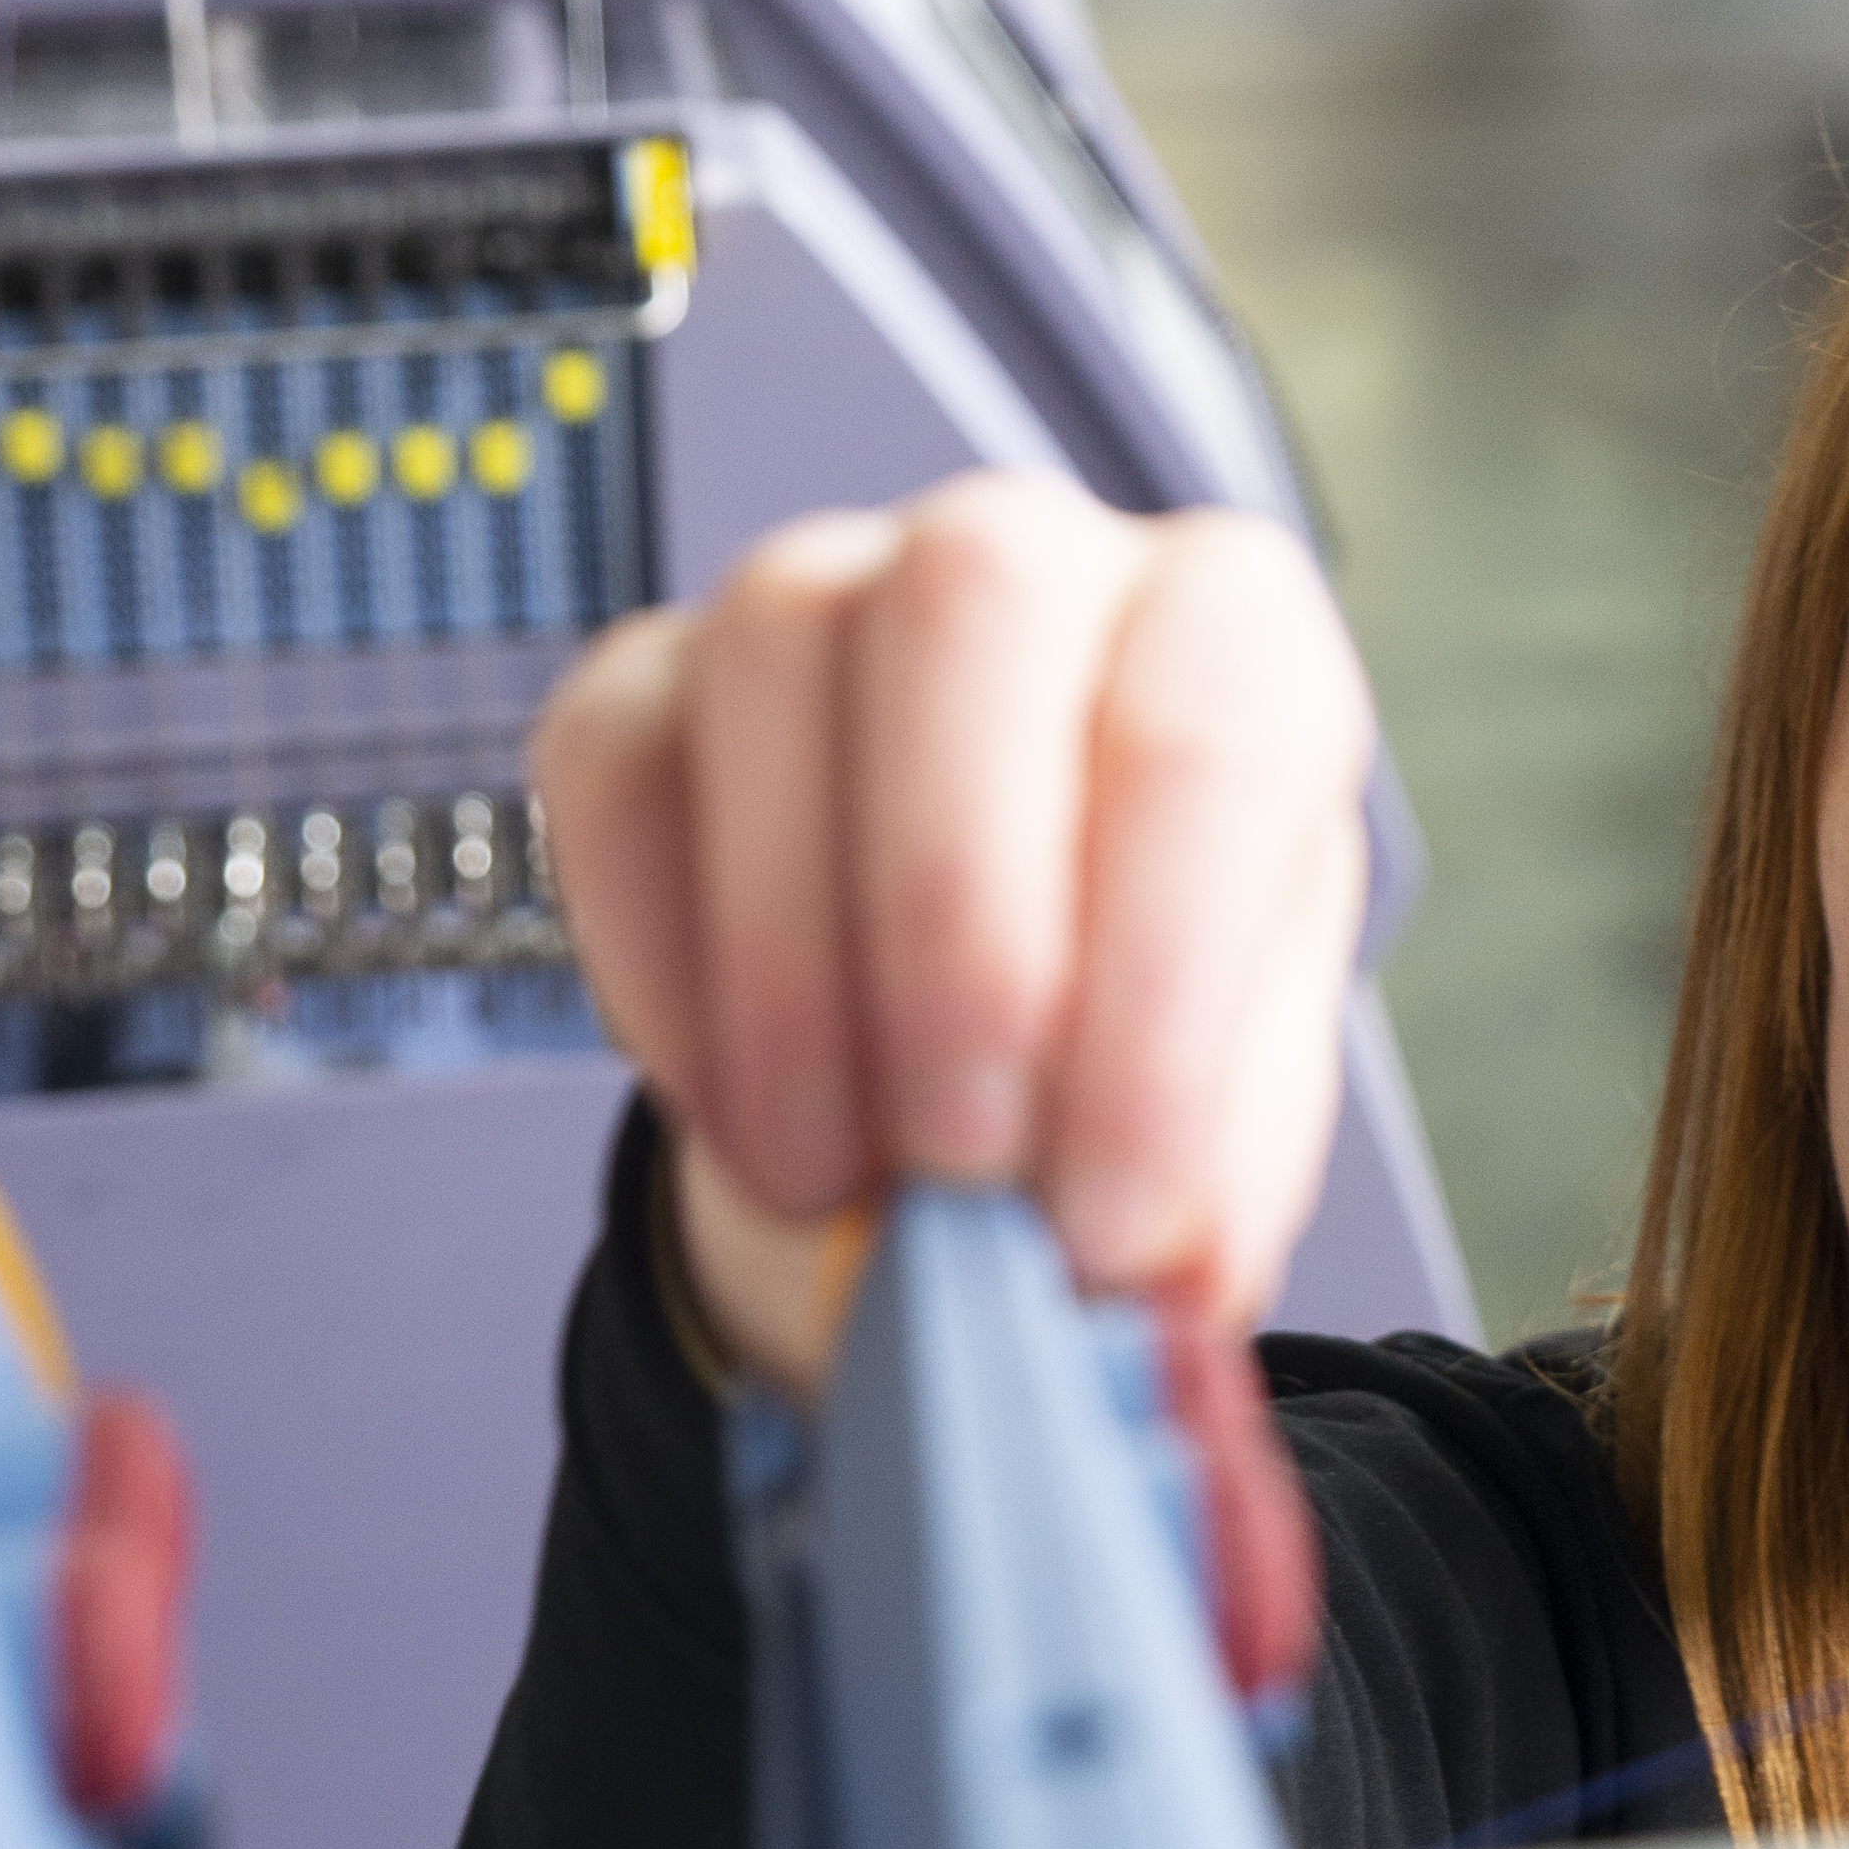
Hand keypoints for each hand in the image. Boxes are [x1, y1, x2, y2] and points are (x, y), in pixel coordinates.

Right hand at [532, 476, 1376, 1394]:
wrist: (965, 1077)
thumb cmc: (1123, 1052)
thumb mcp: (1216, 1121)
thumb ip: (1202, 1184)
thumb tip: (1155, 1288)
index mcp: (1230, 631)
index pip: (1213, 726)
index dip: (1158, 984)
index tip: (1112, 1220)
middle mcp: (1035, 559)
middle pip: (979, 603)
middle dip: (963, 913)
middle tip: (963, 1166)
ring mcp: (828, 591)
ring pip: (783, 651)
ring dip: (799, 957)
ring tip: (837, 1180)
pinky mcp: (654, 680)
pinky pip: (618, 764)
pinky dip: (661, 961)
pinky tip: (734, 1114)